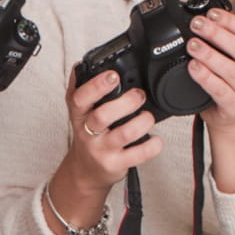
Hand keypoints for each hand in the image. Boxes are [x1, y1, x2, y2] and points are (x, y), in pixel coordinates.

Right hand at [40, 68, 162, 234]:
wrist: (86, 170)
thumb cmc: (87, 135)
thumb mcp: (79, 111)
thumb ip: (79, 88)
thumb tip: (80, 64)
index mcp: (78, 114)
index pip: (80, 99)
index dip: (97, 86)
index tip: (114, 76)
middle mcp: (87, 132)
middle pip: (103, 116)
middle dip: (126, 102)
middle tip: (139, 94)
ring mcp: (102, 150)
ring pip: (124, 134)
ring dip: (142, 121)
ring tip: (148, 115)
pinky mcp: (116, 164)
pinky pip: (138, 156)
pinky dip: (152, 145)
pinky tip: (155, 138)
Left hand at [186, 6, 234, 129]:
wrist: (230, 113)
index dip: (232, 21)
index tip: (212, 13)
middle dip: (217, 34)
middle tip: (197, 24)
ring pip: (231, 71)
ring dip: (209, 54)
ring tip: (193, 44)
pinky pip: (220, 91)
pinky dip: (206, 77)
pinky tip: (194, 67)